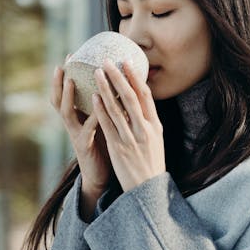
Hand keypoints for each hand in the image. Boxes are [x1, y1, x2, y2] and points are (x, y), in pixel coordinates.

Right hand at [51, 59, 111, 216]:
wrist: (103, 177)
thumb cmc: (106, 148)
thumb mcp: (104, 124)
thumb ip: (108, 107)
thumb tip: (122, 85)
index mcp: (79, 117)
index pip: (68, 93)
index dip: (66, 75)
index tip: (71, 55)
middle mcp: (74, 124)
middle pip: (59, 99)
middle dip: (59, 82)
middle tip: (62, 64)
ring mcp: (76, 135)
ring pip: (66, 112)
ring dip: (68, 95)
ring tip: (71, 80)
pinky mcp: (84, 147)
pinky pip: (87, 129)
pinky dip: (93, 117)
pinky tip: (99, 107)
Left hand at [92, 58, 165, 192]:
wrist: (147, 189)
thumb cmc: (150, 163)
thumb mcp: (156, 140)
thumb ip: (148, 121)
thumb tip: (140, 101)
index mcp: (155, 126)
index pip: (146, 96)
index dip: (136, 77)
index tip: (127, 61)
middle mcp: (145, 130)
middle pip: (131, 97)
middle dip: (118, 77)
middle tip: (107, 60)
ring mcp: (132, 139)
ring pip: (117, 108)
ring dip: (106, 88)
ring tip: (96, 72)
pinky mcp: (119, 148)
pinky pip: (108, 125)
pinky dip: (101, 109)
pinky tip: (93, 97)